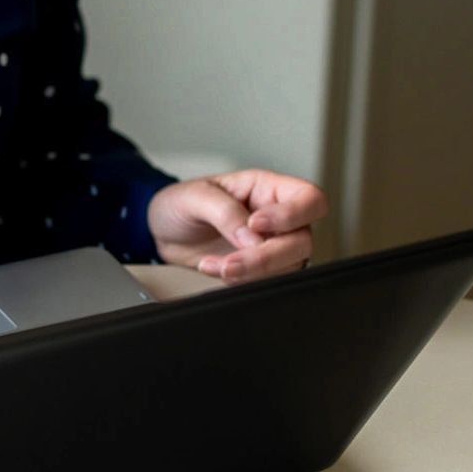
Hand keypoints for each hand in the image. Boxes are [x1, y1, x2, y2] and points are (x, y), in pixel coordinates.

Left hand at [147, 170, 327, 282]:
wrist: (163, 233)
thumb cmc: (182, 204)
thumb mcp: (194, 196)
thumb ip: (224, 211)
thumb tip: (251, 237)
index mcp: (268, 189)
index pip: (309, 199)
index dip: (292, 214)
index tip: (254, 223)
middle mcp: (278, 218)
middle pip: (302, 241)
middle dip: (265, 256)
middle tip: (230, 262)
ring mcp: (272, 246)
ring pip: (289, 266)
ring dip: (252, 272)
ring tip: (214, 266)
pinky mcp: (261, 271)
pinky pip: (268, 282)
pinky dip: (242, 282)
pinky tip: (214, 270)